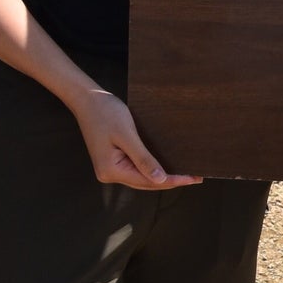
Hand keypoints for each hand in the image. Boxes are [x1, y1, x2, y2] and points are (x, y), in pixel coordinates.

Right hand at [72, 89, 200, 190]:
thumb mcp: (127, 135)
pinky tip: (165, 166)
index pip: (148, 181)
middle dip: (170, 180)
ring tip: (185, 174)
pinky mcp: (112, 160)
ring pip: (141, 177)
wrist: (87, 99)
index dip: (172, 181)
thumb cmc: (106, 112)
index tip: (193, 178)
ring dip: (161, 176)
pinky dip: (151, 168)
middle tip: (195, 177)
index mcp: (111, 170)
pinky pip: (135, 168)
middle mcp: (109, 174)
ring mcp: (110, 168)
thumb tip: (161, 180)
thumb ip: (143, 159)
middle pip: (145, 183)